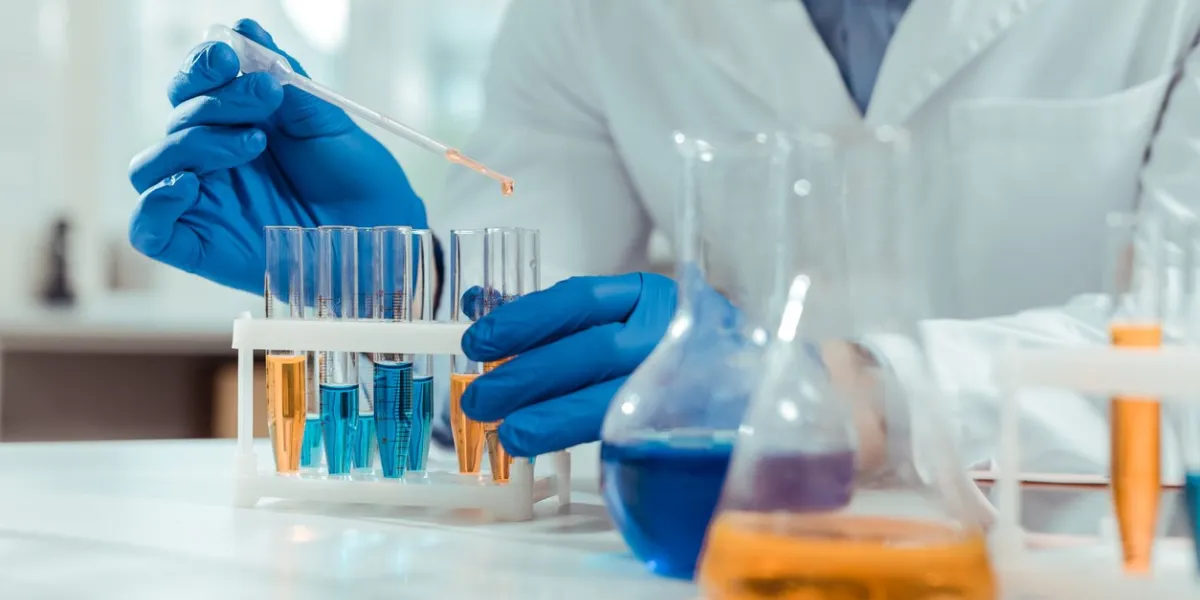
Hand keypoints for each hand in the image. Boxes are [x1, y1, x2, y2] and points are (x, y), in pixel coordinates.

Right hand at [127, 19, 425, 294]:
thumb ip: (284, 79)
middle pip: (174, 121)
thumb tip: (246, 28)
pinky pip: (148, 229)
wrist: (383, 230)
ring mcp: (203, 204)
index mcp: (236, 125)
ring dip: (193, 143)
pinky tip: (187, 184)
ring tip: (253, 142)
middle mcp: (211, 162)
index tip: (230, 56)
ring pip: (151, 165)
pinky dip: (155, 203)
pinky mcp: (198, 247)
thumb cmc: (357, 177)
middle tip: (265, 98)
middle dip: (215, 102)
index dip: (201, 66)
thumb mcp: (325, 119)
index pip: (192, 88)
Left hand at [452, 273, 678, 456]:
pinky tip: (539, 441)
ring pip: (608, 398)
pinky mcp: (678, 419)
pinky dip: (572, 435)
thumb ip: (551, 313)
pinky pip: (621, 429)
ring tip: (506, 431)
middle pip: (591, 351)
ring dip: (548, 417)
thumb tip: (475, 303)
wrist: (734, 378)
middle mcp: (666, 334)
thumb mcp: (616, 312)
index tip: (478, 340)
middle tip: (479, 397)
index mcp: (648, 296)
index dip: (524, 319)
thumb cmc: (658, 342)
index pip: (580, 301)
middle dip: (527, 376)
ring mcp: (677, 379)